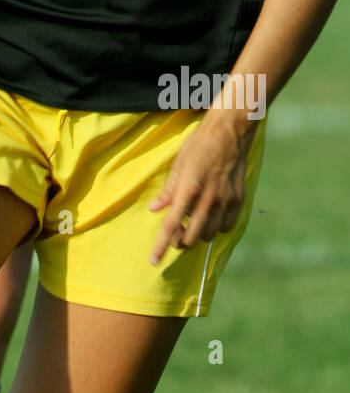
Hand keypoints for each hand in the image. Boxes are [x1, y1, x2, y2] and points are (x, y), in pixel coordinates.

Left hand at [149, 112, 257, 265]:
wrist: (231, 130)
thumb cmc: (200, 145)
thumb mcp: (179, 165)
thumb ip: (168, 191)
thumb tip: (154, 209)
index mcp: (189, 190)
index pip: (171, 225)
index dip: (161, 246)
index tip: (153, 261)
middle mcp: (208, 200)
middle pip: (190, 239)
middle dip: (180, 241)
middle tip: (178, 232)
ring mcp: (225, 201)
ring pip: (208, 235)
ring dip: (198, 234)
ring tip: (195, 220)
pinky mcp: (238, 200)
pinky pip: (226, 227)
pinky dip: (217, 227)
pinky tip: (212, 216)